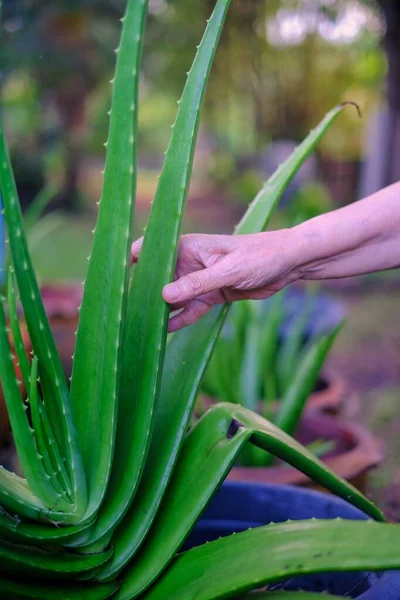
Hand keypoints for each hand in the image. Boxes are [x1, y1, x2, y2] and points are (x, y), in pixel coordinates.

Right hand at [131, 231, 299, 330]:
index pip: (151, 249)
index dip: (133, 262)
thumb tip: (163, 296)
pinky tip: (165, 331)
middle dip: (144, 292)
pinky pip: (191, 308)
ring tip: (140, 326)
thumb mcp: (227, 271)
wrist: (289, 263)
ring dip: (161, 309)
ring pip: (174, 296)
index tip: (116, 280)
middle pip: (159, 277)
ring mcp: (200, 279)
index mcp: (189, 246)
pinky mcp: (212, 294)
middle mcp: (189, 262)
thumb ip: (196, 284)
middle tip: (125, 313)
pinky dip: (180, 318)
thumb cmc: (260, 256)